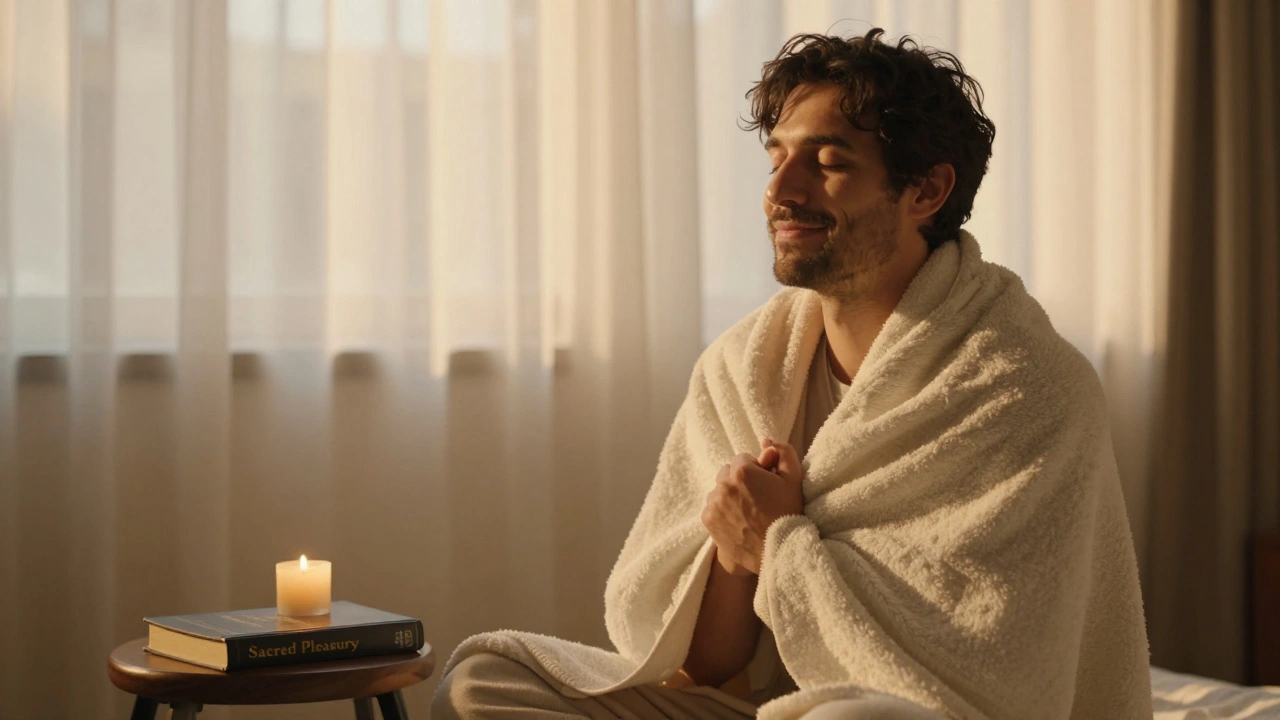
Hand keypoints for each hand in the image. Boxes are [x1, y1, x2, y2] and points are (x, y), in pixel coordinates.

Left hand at [701, 438, 803, 574]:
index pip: (743, 459)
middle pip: (728, 473)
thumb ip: (782, 453)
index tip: (765, 486)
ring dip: (730, 496)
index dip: (757, 471)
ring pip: (719, 490)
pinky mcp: (707, 519)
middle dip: (740, 481)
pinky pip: (712, 507)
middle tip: (757, 499)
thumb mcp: (793, 479)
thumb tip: (765, 440)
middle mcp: (723, 484)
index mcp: (742, 470)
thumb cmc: (788, 513)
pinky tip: (739, 521)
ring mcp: (713, 503)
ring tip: (748, 512)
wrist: (777, 552)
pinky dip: (722, 511)